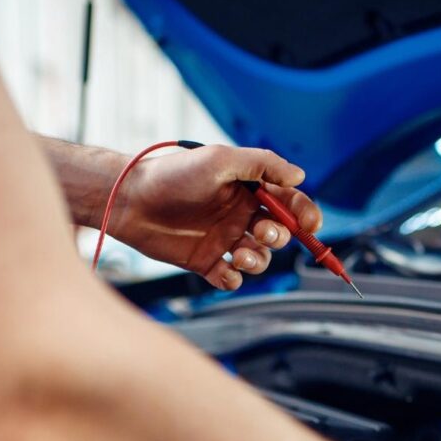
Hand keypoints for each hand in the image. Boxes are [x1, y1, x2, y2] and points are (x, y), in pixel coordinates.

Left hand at [111, 144, 322, 289]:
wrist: (131, 200)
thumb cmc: (173, 174)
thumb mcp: (221, 160)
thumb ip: (262, 165)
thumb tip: (299, 176)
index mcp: (247, 190)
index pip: (288, 203)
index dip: (304, 214)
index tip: (310, 225)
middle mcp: (238, 215)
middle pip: (277, 234)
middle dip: (278, 236)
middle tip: (261, 231)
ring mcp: (222, 240)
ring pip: (257, 259)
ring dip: (258, 261)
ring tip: (241, 255)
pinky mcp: (205, 262)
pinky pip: (229, 278)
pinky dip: (233, 280)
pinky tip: (225, 272)